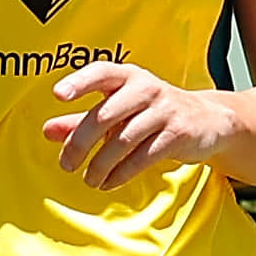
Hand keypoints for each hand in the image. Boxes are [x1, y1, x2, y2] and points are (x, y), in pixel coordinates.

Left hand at [41, 60, 236, 189]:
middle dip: (81, 143)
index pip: (101, 72)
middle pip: (105, 114)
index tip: (58, 95)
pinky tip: (109, 183)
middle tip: (66, 165)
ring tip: (89, 180)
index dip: (80, 82)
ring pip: (124, 140)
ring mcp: (164, 110)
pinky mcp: (178, 134)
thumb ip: (81, 120)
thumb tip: (48, 131)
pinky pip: (143, 156)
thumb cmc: (152, 112)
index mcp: (127, 77)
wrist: (208, 120)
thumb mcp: (118, 110)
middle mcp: (146, 88)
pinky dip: (122, 173)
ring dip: (101, 164)